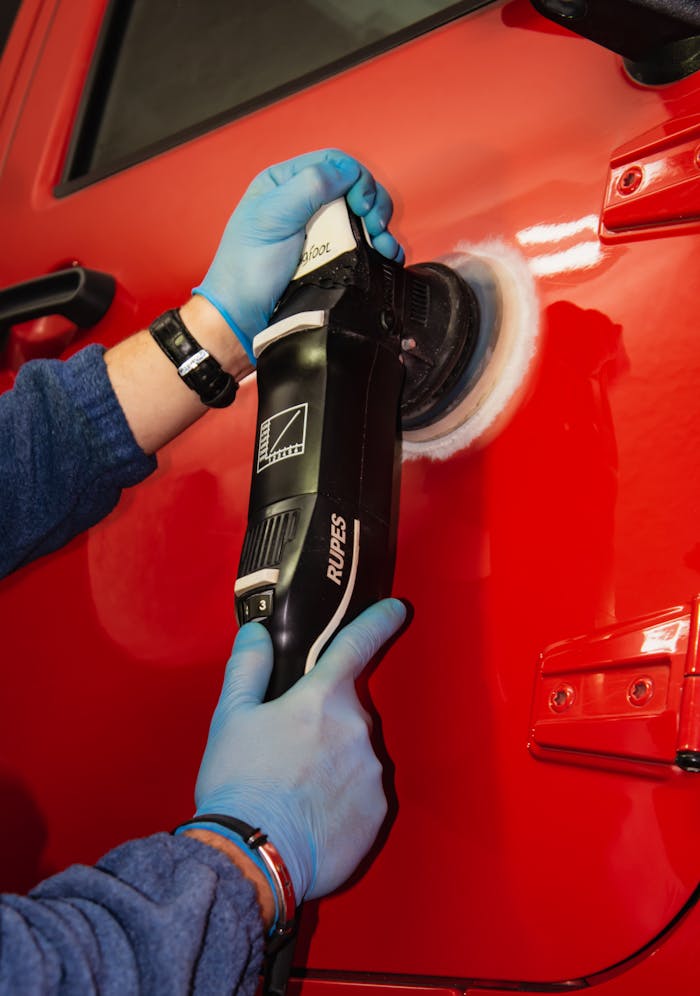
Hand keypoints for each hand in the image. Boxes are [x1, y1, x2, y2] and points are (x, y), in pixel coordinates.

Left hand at [193, 149, 403, 361]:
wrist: (245, 317)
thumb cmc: (247, 268)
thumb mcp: (272, 216)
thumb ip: (310, 185)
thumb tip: (349, 172)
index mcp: (286, 183)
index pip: (334, 163)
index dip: (356, 179)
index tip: (362, 205)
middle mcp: (306, 203)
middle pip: (354, 188)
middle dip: (373, 204)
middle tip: (376, 226)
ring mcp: (320, 231)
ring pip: (362, 217)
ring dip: (381, 228)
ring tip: (386, 247)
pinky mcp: (330, 257)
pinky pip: (362, 244)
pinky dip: (379, 247)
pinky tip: (387, 255)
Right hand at [194, 598, 405, 900]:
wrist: (253, 856)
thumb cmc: (238, 784)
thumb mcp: (230, 717)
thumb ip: (248, 667)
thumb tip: (257, 632)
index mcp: (320, 698)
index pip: (357, 644)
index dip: (379, 621)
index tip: (396, 609)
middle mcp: (356, 728)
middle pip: (347, 710)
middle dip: (324, 722)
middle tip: (287, 749)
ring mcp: (371, 771)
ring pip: (355, 752)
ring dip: (333, 761)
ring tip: (294, 789)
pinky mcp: (377, 811)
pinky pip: (363, 791)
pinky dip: (342, 797)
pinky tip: (312, 813)